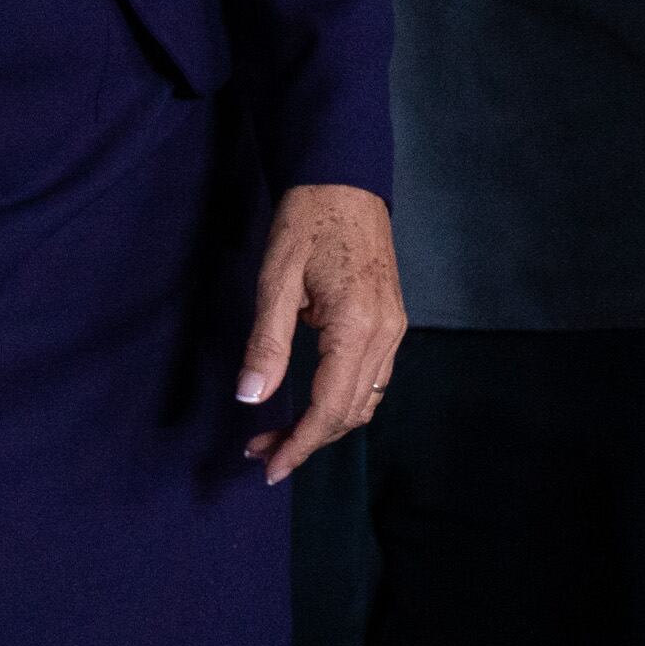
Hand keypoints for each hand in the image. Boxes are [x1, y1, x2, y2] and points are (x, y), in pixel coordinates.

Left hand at [236, 181, 401, 484]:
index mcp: (357, 326)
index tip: (269, 467)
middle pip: (349, 412)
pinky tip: (310, 401)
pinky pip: (371, 380)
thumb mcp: (276, 280)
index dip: (300, 444)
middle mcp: (385, 336)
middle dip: (306, 440)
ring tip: (279, 433)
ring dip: (324, 425)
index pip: (330, 407)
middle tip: (260, 450)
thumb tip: (250, 398)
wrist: (344, 178)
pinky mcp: (391, 322)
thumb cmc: (305, 221)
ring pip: (365, 401)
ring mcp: (394, 330)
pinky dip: (341, 401)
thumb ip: (266, 343)